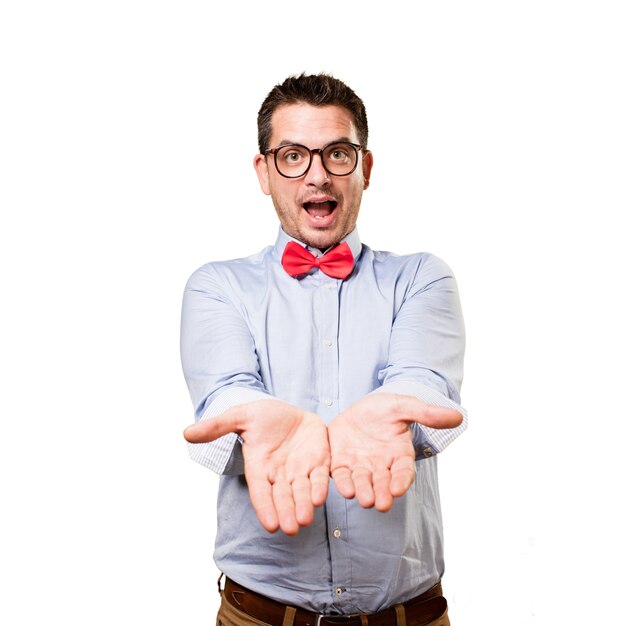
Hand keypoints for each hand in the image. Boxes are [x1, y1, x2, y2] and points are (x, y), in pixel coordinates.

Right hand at [184, 399, 329, 535]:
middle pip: (283, 496)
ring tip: (306, 519)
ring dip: (304, 505)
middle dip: (287, 512)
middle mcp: (280, 474)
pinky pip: (321, 476)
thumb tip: (186, 433)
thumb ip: (217, 426)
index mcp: (259, 467)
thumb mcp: (240, 417)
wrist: (289, 410)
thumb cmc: (262, 416)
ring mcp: (300, 469)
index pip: (260, 491)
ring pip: (302, 491)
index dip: (265, 507)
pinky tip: (322, 497)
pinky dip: (321, 487)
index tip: (270, 525)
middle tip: (291, 529)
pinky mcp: (319, 461)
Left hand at [328, 393, 461, 511]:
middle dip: (382, 494)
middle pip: (382, 483)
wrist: (359, 407)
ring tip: (364, 499)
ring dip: (362, 492)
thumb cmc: (385, 409)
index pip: (403, 471)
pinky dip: (342, 483)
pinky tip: (344, 488)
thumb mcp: (403, 405)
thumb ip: (426, 413)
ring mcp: (361, 466)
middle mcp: (381, 466)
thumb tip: (458, 417)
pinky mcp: (341, 464)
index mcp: (399, 454)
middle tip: (381, 504)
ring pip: (362, 483)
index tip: (397, 489)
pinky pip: (341, 476)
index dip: (401, 481)